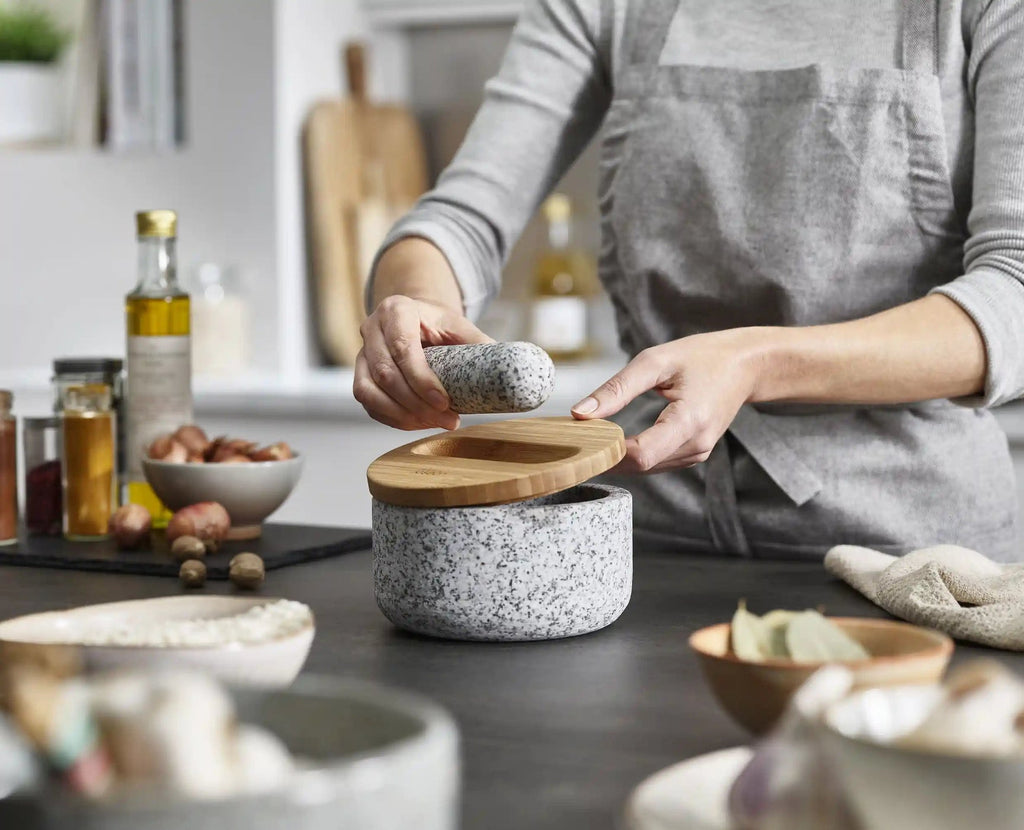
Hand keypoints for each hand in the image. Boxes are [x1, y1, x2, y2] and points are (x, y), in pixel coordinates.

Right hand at [354, 295, 491, 430]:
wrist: (415, 320)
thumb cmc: (438, 324)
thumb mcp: (458, 325)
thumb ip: (478, 342)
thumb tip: (509, 367)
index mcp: (396, 310)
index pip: (402, 347)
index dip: (421, 379)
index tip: (445, 402)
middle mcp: (371, 329)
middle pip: (386, 374)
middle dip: (417, 404)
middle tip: (448, 420)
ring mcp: (361, 353)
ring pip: (369, 392)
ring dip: (403, 415)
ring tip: (434, 423)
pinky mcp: (359, 375)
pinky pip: (369, 404)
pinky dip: (393, 418)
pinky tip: (419, 423)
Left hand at [571, 331, 762, 472]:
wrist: (746, 366)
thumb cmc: (703, 357)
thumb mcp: (655, 362)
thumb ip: (616, 389)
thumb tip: (580, 413)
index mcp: (689, 422)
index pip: (640, 456)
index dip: (608, 451)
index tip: (583, 436)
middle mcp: (696, 446)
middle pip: (639, 466)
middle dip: (607, 453)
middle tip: (579, 435)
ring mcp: (697, 454)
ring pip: (645, 468)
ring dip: (619, 455)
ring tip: (595, 433)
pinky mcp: (694, 454)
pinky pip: (656, 462)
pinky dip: (634, 453)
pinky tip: (618, 437)